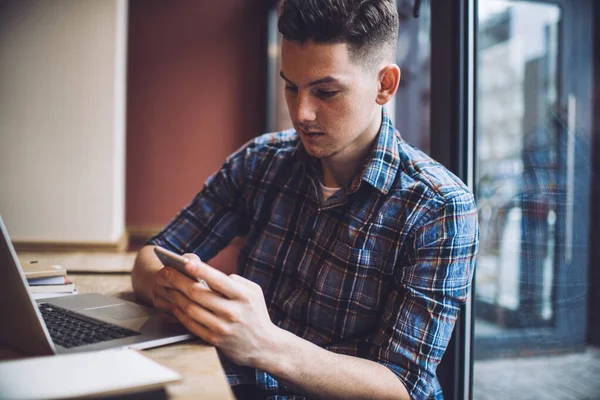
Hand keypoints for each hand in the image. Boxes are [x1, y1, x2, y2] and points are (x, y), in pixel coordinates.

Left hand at [154, 254, 278, 367]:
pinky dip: (179, 313)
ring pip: (191, 308)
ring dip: (175, 296)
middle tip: (166, 271)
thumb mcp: (254, 292)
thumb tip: (213, 274)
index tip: (186, 262)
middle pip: (198, 294)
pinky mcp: (214, 339)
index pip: (218, 280)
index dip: (200, 270)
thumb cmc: (256, 314)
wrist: (264, 346)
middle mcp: (233, 312)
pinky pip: (191, 324)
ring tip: (167, 286)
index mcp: (244, 296)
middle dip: (179, 280)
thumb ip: (236, 280)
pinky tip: (174, 304)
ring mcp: (222, 327)